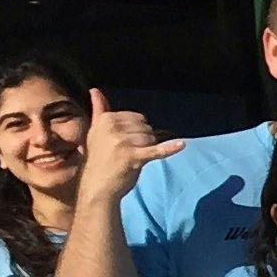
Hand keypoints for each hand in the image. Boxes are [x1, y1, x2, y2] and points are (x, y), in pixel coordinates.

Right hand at [78, 89, 176, 203]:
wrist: (97, 186)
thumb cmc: (100, 158)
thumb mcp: (96, 131)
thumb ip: (98, 110)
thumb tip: (95, 90)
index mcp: (105, 119)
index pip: (137, 117)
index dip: (137, 130)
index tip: (125, 142)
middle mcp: (112, 127)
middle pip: (145, 127)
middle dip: (144, 139)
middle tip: (130, 152)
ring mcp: (122, 142)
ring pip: (151, 138)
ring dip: (148, 149)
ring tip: (133, 159)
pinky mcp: (133, 157)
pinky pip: (156, 150)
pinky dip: (170, 148)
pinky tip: (181, 145)